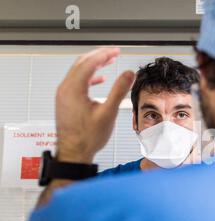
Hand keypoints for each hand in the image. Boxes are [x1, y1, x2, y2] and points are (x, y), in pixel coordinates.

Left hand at [55, 47, 134, 163]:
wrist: (74, 153)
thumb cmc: (87, 138)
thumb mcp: (108, 113)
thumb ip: (119, 91)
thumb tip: (128, 74)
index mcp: (73, 89)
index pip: (89, 63)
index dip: (104, 54)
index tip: (115, 51)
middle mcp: (65, 89)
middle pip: (81, 63)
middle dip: (98, 56)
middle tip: (112, 52)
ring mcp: (63, 95)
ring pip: (77, 71)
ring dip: (93, 65)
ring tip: (107, 62)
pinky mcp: (65, 101)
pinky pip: (76, 81)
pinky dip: (88, 76)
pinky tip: (98, 79)